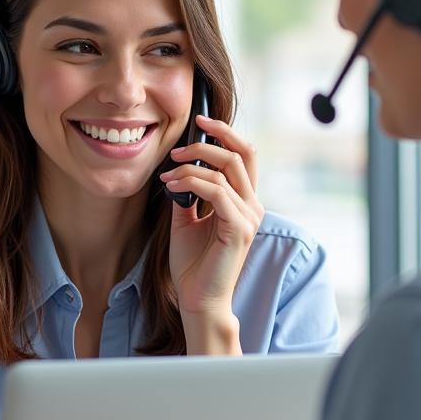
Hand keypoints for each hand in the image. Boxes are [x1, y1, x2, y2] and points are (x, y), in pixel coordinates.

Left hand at [160, 116, 264, 345]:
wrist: (197, 298)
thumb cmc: (193, 263)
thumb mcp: (186, 219)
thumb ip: (188, 193)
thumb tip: (178, 167)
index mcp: (244, 201)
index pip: (243, 155)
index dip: (224, 133)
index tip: (199, 121)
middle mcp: (252, 205)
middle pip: (242, 154)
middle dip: (212, 138)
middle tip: (179, 145)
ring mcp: (249, 217)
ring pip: (226, 170)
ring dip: (192, 165)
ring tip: (168, 173)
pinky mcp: (239, 229)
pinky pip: (218, 192)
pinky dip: (192, 183)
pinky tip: (172, 188)